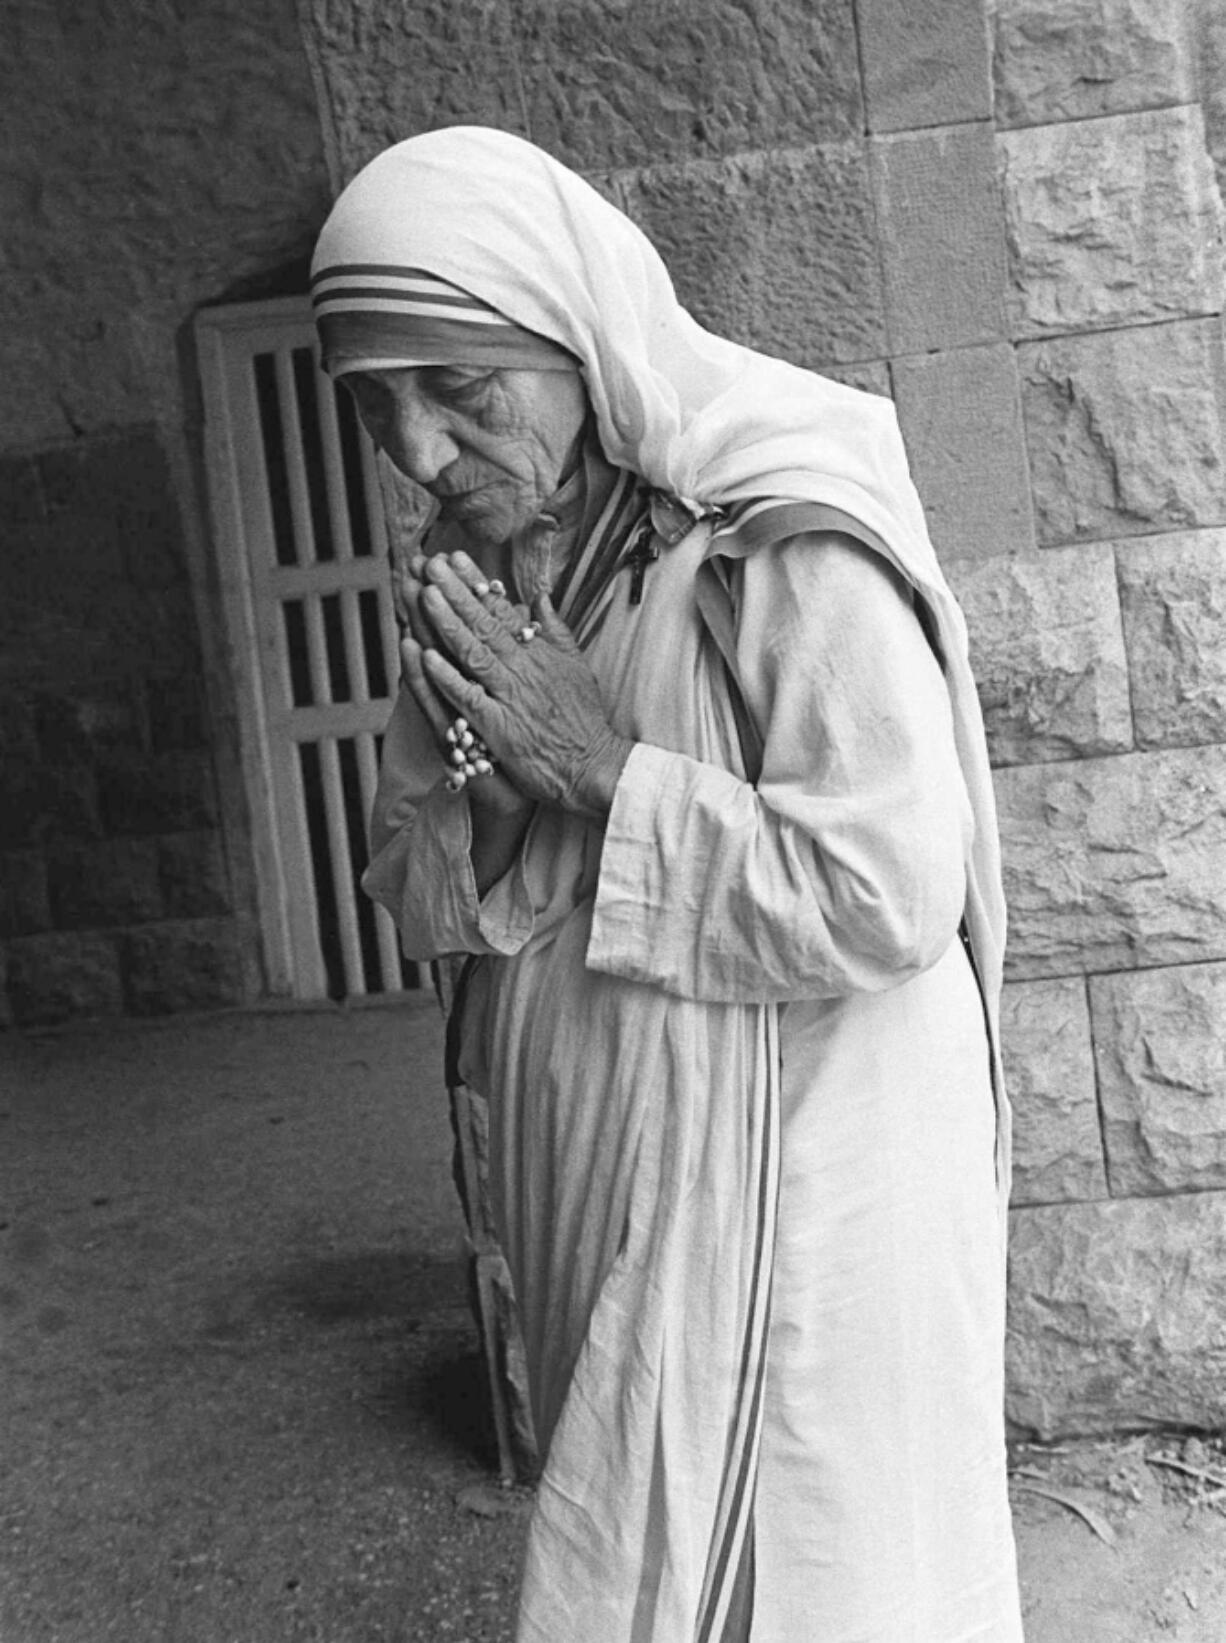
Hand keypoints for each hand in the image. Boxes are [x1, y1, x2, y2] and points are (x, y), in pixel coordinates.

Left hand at [416, 551, 632, 818]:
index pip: (503, 611)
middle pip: (484, 624)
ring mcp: (509, 697)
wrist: (593, 766)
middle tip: (430, 565)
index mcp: (538, 653)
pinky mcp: (499, 728)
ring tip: (425, 595)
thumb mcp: (577, 666)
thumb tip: (541, 596)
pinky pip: (468, 698)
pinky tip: (425, 657)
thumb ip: (556, 630)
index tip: (455, 559)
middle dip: (456, 592)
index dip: (476, 584)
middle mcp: (522, 670)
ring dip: (447, 623)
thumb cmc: (584, 720)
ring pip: (473, 653)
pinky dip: (447, 677)